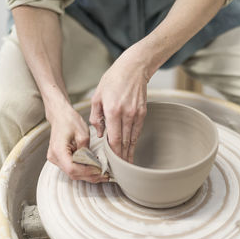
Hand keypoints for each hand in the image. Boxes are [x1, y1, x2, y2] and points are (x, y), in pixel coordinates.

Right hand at [46, 103, 108, 182]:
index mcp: (58, 150)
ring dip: (88, 175)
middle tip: (105, 175)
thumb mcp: (83, 134)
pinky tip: (94, 169)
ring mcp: (55, 159)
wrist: (60, 115)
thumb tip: (94, 164)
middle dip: (90, 176)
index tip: (100, 170)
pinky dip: (83, 170)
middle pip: (73, 174)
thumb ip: (87, 151)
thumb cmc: (70, 121)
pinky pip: (72, 169)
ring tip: (102, 173)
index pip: (72, 168)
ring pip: (73, 173)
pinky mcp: (60, 159)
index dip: (87, 172)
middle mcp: (54, 157)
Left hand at [89, 46, 148, 162]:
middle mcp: (126, 114)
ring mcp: (137, 114)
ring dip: (129, 152)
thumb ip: (96, 116)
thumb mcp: (97, 96)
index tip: (111, 164)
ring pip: (132, 139)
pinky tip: (131, 149)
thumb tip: (98, 134)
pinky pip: (137, 131)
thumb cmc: (113, 80)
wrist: (134, 68)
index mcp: (113, 111)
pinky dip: (134, 141)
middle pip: (124, 142)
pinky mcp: (143, 112)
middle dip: (122, 158)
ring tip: (126, 165)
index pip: (114, 139)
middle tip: (119, 171)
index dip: (113, 154)